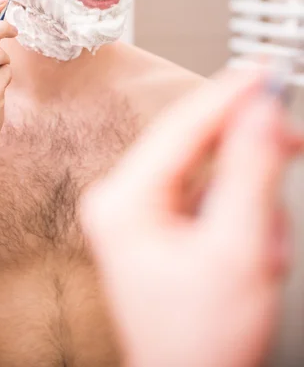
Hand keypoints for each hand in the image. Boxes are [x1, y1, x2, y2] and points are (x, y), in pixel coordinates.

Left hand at [81, 66, 303, 366]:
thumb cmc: (200, 339)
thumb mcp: (237, 249)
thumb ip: (252, 171)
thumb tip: (260, 110)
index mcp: (124, 201)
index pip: (182, 127)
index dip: (228, 95)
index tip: (263, 70)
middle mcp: (122, 199)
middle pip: (193, 142)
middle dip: (246, 147)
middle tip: (286, 135)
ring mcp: (138, 210)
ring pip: (206, 168)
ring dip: (247, 194)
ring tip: (261, 243)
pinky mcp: (157, 221)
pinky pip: (205, 192)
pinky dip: (238, 210)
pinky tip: (250, 245)